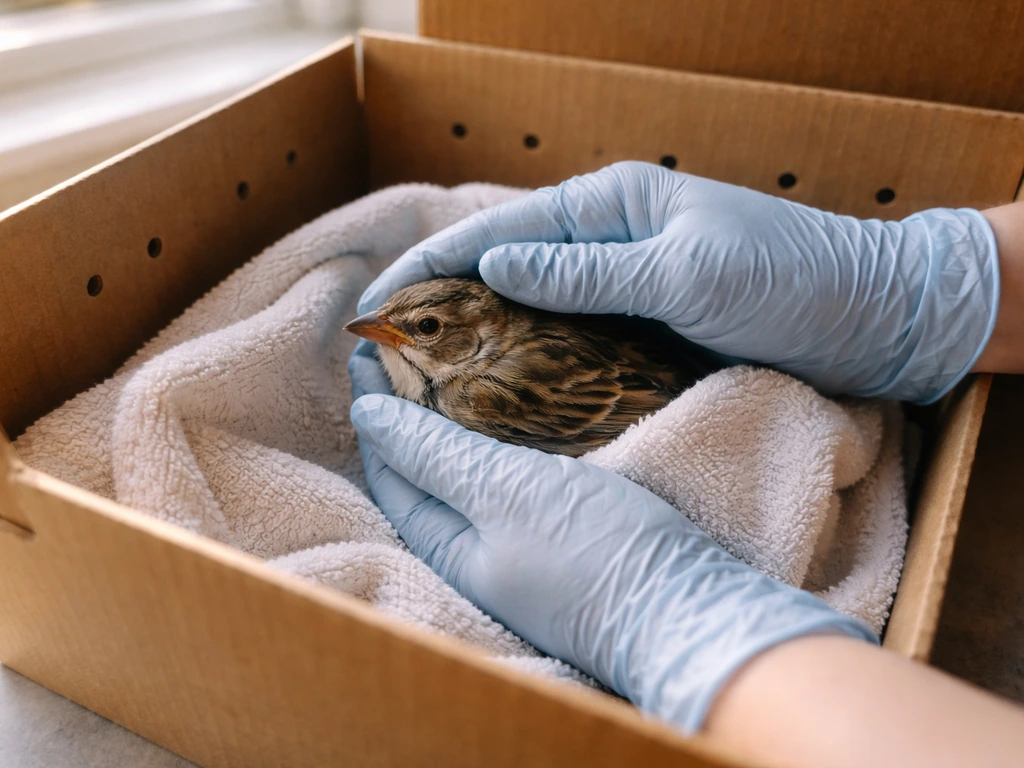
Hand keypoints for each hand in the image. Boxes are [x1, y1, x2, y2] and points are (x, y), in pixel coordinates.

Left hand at [348, 343, 874, 732]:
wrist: (688, 609)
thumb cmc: (590, 550)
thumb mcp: (502, 492)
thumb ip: (432, 453)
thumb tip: (366, 413)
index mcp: (446, 544)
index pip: (389, 467)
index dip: (374, 407)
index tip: (372, 348)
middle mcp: (476, 546)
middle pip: (426, 467)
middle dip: (410, 410)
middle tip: (413, 347)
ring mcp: (521, 541)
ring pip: (471, 470)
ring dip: (455, 419)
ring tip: (455, 366)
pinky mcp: (563, 531)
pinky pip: (513, 477)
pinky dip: (500, 437)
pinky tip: (516, 412)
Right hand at [359, 161, 998, 403]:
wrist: (874, 313)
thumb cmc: (789, 280)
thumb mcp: (686, 273)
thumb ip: (587, 272)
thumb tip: (492, 270)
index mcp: (611, 205)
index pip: (498, 233)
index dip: (430, 268)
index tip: (375, 304)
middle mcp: (609, 239)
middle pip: (503, 272)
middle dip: (442, 307)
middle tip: (386, 354)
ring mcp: (627, 284)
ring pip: (532, 310)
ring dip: (480, 339)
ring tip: (425, 379)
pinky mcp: (645, 324)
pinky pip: (571, 339)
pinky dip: (532, 361)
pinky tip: (501, 391)